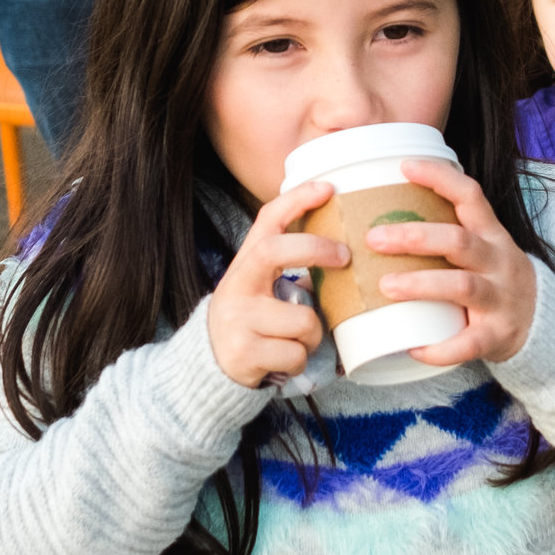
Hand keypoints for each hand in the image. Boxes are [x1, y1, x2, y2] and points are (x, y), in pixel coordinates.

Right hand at [207, 181, 347, 389]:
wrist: (209, 366)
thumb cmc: (250, 321)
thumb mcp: (260, 288)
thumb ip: (288, 271)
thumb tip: (342, 254)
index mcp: (245, 264)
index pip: (267, 220)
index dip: (296, 199)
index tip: (327, 188)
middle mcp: (237, 285)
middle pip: (275, 251)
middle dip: (316, 249)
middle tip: (345, 257)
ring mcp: (239, 318)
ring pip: (304, 320)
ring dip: (312, 336)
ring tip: (295, 341)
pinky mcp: (245, 352)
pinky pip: (297, 354)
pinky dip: (300, 361)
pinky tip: (282, 360)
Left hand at [369, 157, 537, 366]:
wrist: (543, 324)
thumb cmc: (495, 278)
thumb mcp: (484, 247)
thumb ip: (448, 231)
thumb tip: (385, 213)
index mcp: (492, 234)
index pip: (470, 196)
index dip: (440, 178)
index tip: (405, 166)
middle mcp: (498, 262)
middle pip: (459, 241)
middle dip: (415, 237)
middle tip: (373, 238)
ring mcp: (500, 299)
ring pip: (462, 287)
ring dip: (421, 285)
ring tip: (384, 286)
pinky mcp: (497, 335)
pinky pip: (468, 343)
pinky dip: (440, 347)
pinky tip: (412, 346)